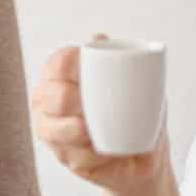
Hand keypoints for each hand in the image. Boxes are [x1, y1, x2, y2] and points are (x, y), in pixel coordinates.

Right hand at [31, 42, 170, 195]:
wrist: (146, 153)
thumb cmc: (134, 111)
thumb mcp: (134, 83)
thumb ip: (117, 59)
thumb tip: (97, 37)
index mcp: (62, 76)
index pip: (57, 63)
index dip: (69, 64)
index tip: (88, 67)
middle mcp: (50, 101)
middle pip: (49, 95)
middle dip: (64, 98)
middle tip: (86, 102)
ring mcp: (54, 131)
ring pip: (51, 129)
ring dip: (70, 131)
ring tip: (87, 132)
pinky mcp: (66, 158)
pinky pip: (72, 156)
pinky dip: (88, 156)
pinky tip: (100, 153)